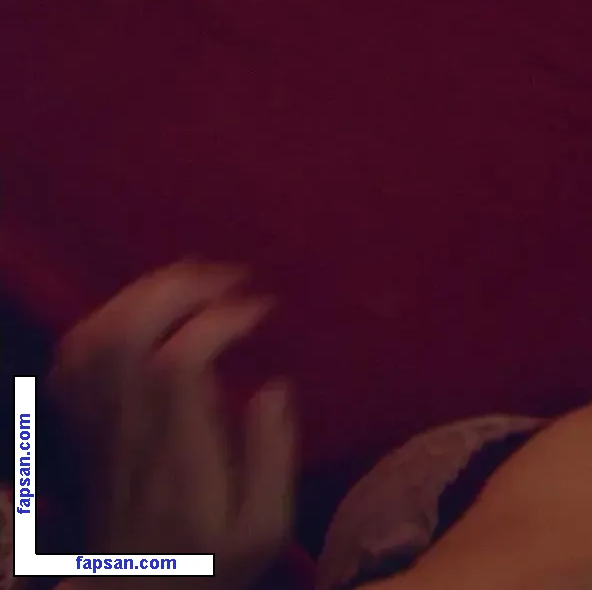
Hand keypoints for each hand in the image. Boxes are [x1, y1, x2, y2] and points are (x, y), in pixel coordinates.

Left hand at [50, 261, 295, 589]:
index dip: (216, 320)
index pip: (177, 363)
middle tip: (226, 276)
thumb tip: (273, 387)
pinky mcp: (84, 429)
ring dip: (140, 296)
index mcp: (178, 454)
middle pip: (125, 337)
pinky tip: (141, 311)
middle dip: (176, 289)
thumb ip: (271, 456)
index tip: (260, 308)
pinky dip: (103, 321)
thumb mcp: (265, 527)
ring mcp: (97, 430)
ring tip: (191, 280)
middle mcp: (129, 433)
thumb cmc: (212, 564)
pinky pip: (73, 361)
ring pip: (94, 341)